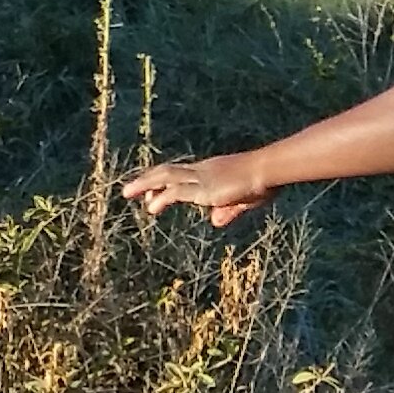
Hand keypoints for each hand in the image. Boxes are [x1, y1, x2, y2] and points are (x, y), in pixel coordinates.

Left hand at [119, 154, 267, 228]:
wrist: (266, 171)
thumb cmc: (261, 183)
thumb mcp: (242, 201)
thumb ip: (228, 210)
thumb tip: (214, 221)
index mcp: (209, 172)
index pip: (180, 175)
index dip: (162, 183)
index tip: (149, 195)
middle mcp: (201, 172)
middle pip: (167, 172)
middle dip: (146, 180)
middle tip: (128, 191)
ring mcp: (201, 179)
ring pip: (166, 178)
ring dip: (145, 184)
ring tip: (127, 193)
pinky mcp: (204, 189)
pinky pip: (177, 192)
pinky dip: (162, 198)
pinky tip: (151, 207)